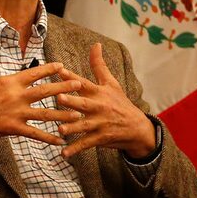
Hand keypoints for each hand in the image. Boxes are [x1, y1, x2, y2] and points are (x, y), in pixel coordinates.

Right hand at [0, 38, 81, 145]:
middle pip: (46, 90)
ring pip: (46, 113)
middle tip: (80, 85)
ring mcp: (16, 113)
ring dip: (63, 114)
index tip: (62, 66)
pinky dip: (49, 138)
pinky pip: (35, 134)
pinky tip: (60, 141)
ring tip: (78, 114)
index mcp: (9, 81)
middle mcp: (17, 96)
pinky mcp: (13, 128)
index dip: (50, 69)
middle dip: (64, 87)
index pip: (35, 72)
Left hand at [56, 43, 155, 158]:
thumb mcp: (111, 83)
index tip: (59, 70)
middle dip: (72, 101)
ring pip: (84, 125)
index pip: (84, 83)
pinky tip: (63, 154)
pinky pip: (86, 144)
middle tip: (59, 97)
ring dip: (72, 127)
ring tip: (60, 129)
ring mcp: (100, 123)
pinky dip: (75, 149)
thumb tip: (95, 44)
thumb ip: (99, 65)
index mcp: (99, 92)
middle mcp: (99, 107)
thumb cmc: (119, 102)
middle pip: (83, 103)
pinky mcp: (101, 138)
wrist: (138, 128)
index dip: (72, 77)